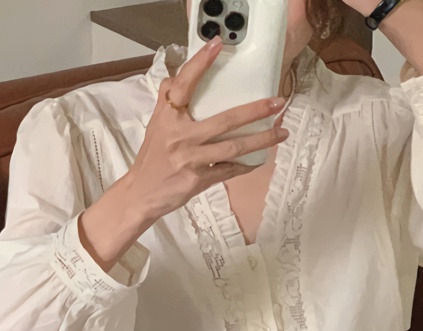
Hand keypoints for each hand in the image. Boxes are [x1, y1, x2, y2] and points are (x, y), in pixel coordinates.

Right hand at [126, 37, 288, 220]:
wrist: (141, 193)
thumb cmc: (153, 157)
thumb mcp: (157, 124)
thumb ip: (171, 101)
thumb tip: (185, 73)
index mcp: (168, 116)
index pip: (183, 85)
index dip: (199, 64)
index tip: (217, 45)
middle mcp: (180, 135)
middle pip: (224, 120)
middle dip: (254, 111)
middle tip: (277, 102)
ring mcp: (191, 159)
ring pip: (233, 147)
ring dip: (261, 140)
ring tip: (281, 132)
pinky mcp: (198, 180)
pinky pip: (229, 170)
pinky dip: (246, 166)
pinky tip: (260, 159)